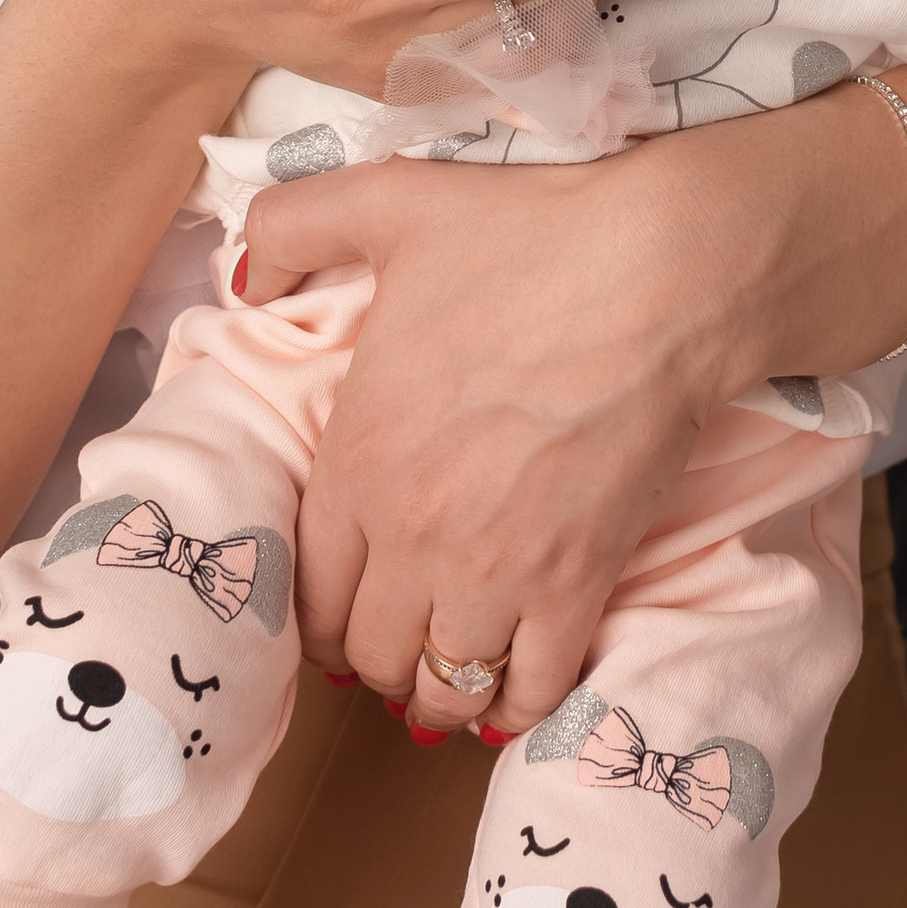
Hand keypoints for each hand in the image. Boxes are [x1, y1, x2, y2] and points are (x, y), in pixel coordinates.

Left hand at [238, 136, 731, 730]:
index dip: (319, 613)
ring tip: (455, 673)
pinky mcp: (575, 584)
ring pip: (443, 686)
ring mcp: (493, 570)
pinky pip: (529, 689)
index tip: (343, 608)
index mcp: (354, 458)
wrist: (660, 273)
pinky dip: (518, 704)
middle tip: (400, 638)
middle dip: (377, 655)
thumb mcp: (388, 202)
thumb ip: (294, 226)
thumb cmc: (529, 237)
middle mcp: (409, 533)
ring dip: (442, 691)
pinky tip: (518, 689)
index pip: (307, 590)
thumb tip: (246, 277)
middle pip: (369, 652)